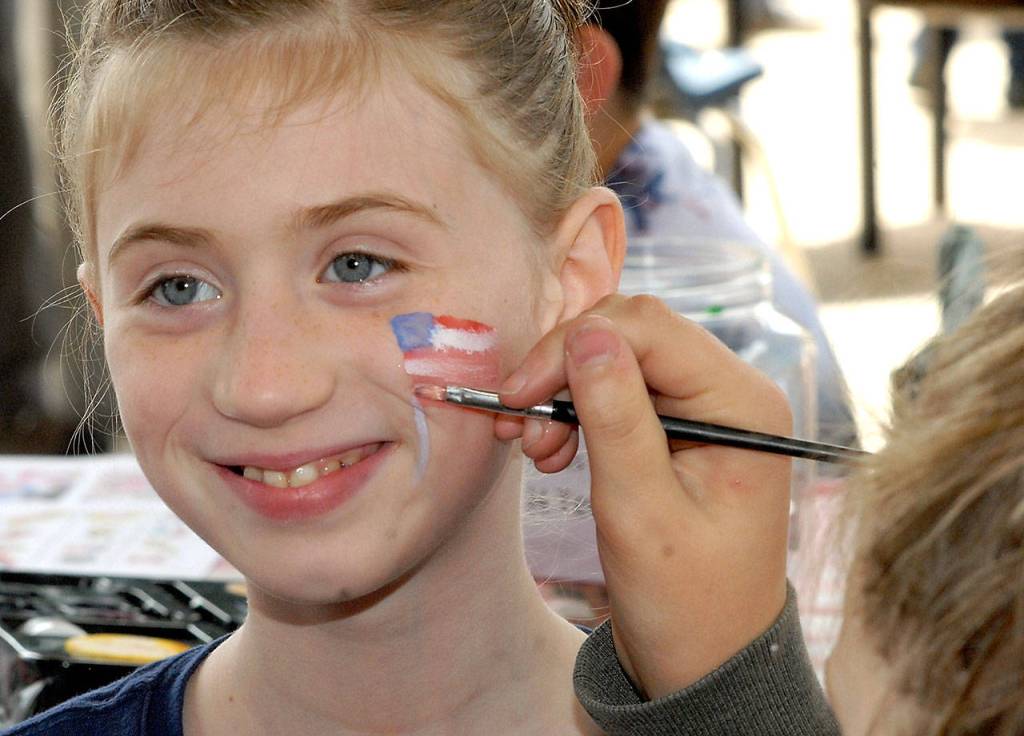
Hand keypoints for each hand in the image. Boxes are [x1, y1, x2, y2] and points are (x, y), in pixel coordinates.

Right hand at [497, 294, 791, 696]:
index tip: (517, 394)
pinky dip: (574, 411)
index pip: (648, 328)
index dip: (572, 347)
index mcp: (742, 403)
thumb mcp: (640, 510)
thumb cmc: (684, 599)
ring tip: (536, 451)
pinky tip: (552, 450)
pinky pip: (615, 391)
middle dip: (564, 370)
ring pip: (616, 358)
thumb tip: (585, 335)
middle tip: (519, 425)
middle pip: (630, 334)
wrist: (704, 656)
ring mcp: (705, 405)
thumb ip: (615, 417)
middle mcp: (730, 390)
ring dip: (562, 393)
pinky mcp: (678, 424)